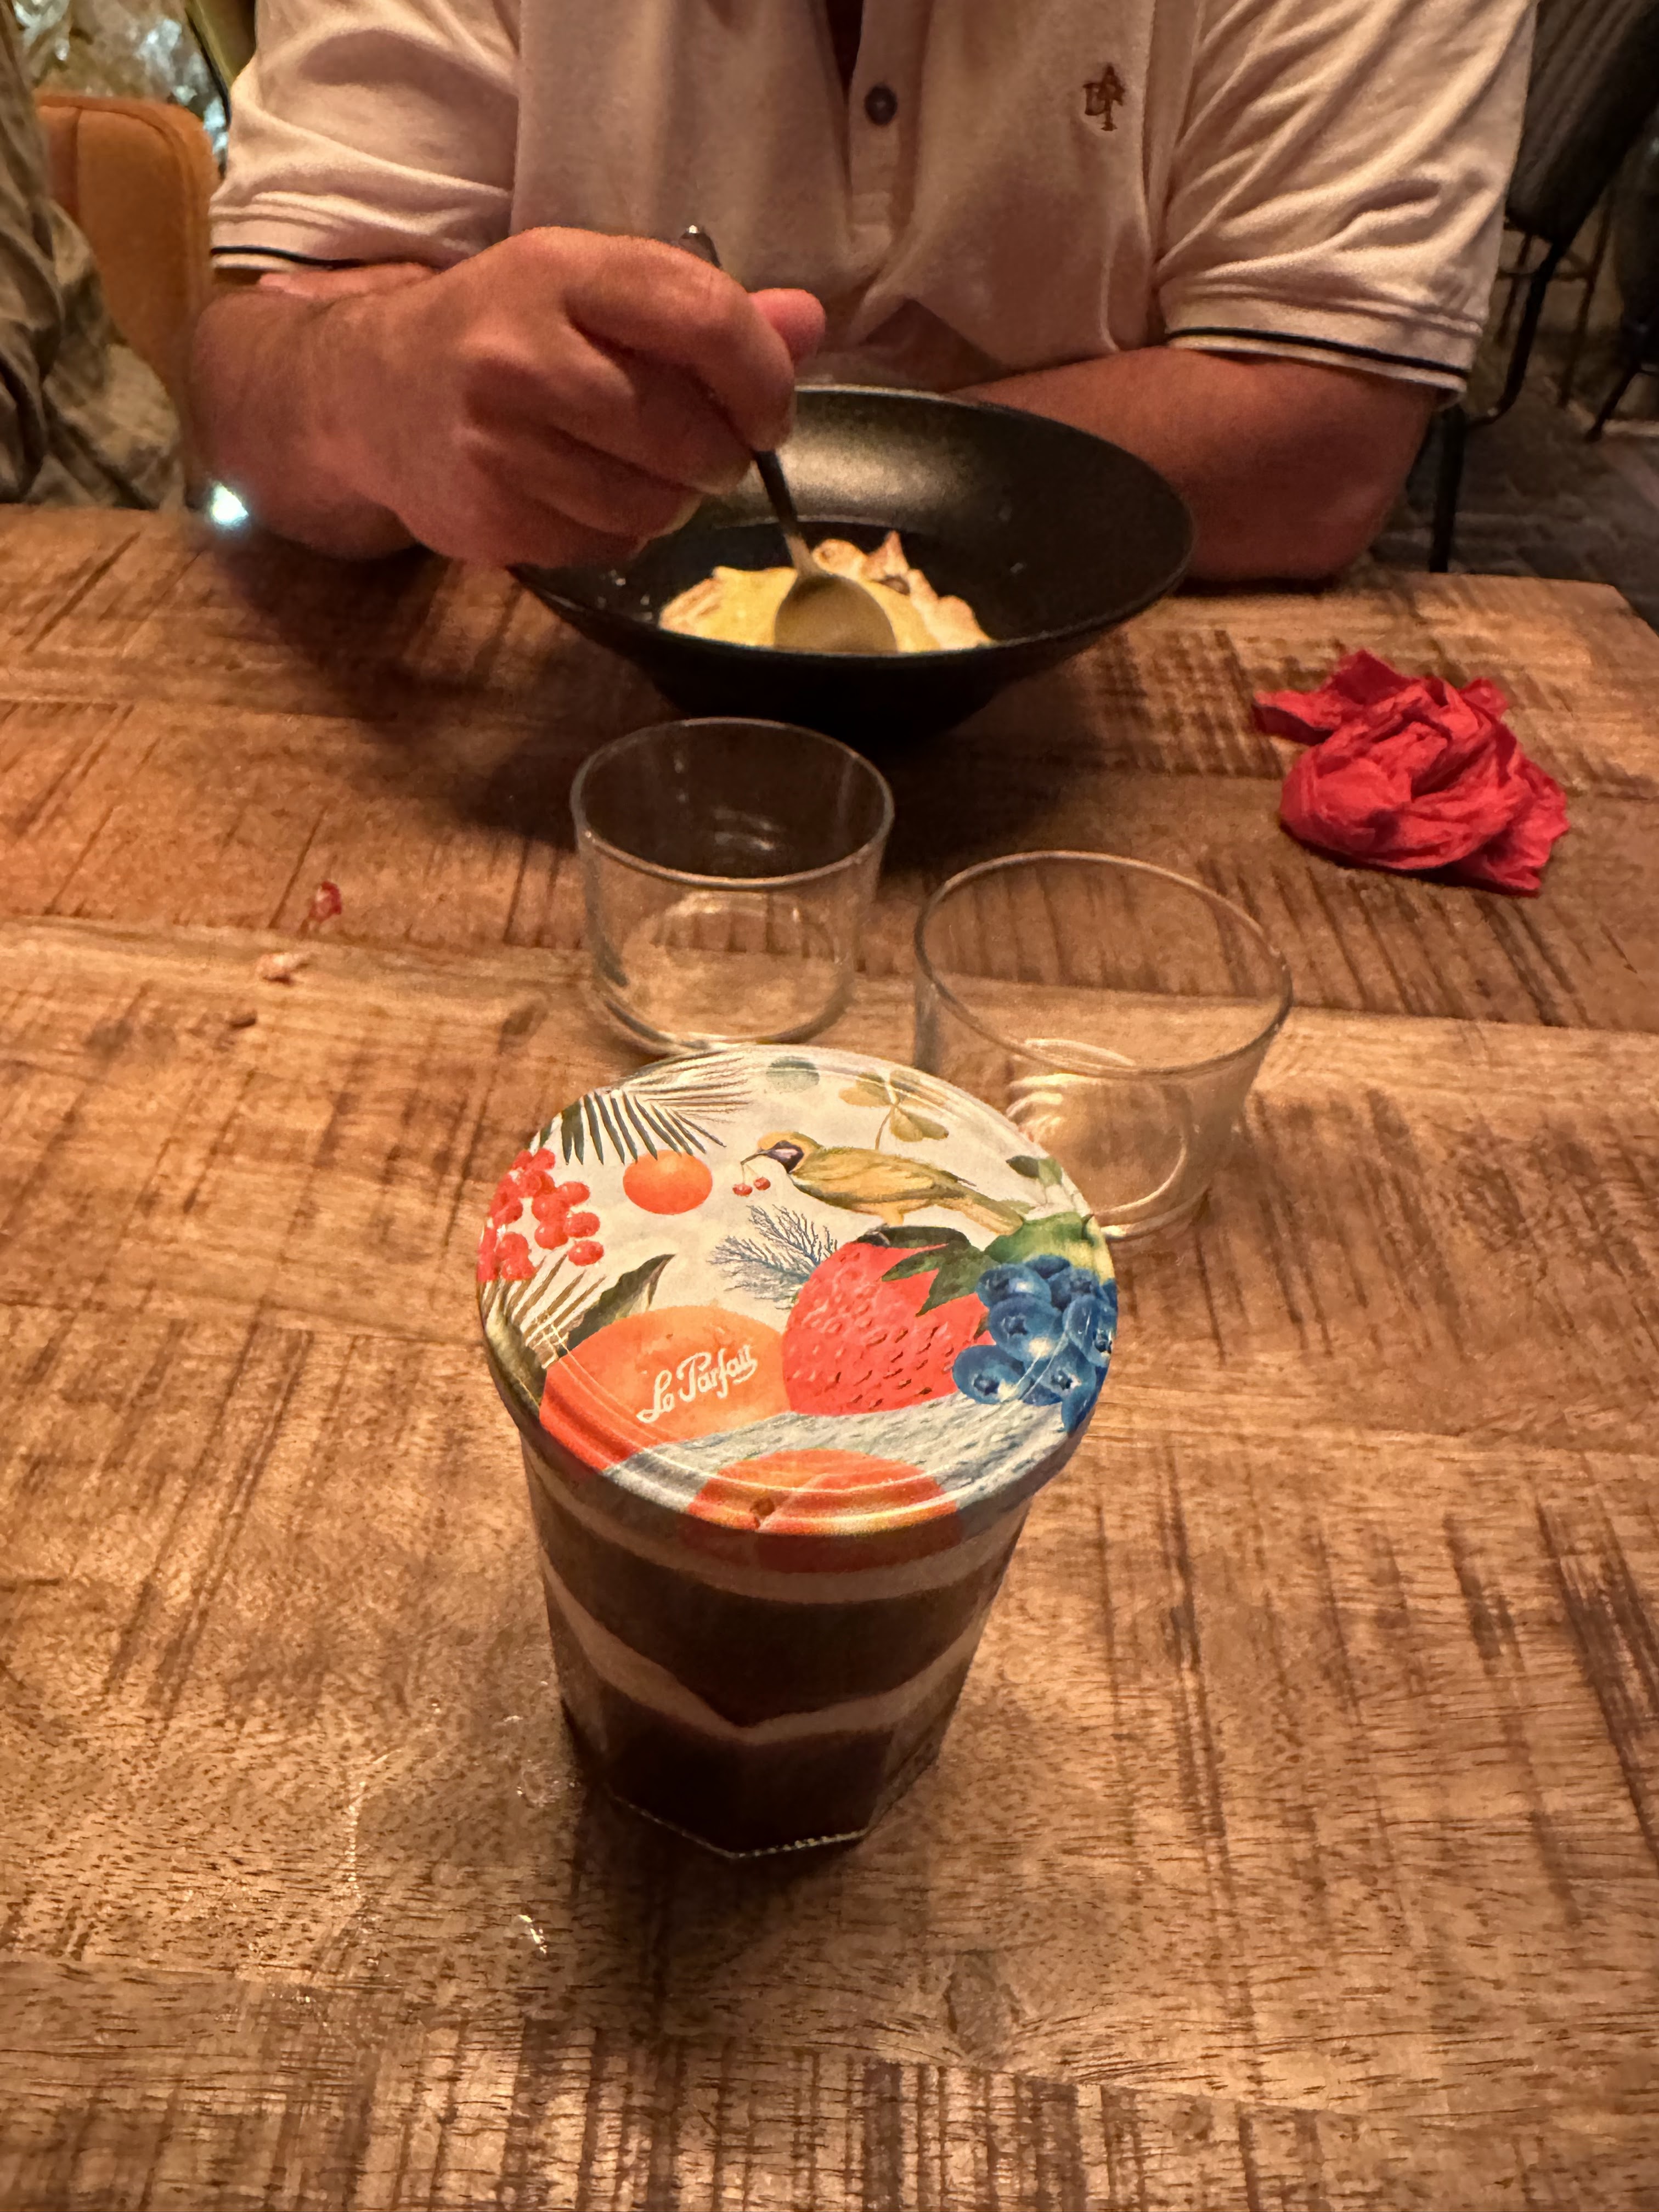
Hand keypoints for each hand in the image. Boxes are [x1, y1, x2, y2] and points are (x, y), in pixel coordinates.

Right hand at [307, 229, 824, 567]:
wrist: (374, 394)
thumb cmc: (506, 334)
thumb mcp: (596, 292)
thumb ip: (706, 311)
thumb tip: (809, 324)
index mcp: (561, 271)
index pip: (705, 319)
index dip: (763, 379)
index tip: (769, 413)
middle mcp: (520, 354)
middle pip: (687, 433)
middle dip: (720, 456)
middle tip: (706, 451)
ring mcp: (497, 443)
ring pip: (652, 506)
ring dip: (669, 501)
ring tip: (634, 469)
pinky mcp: (489, 517)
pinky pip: (604, 546)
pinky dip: (614, 533)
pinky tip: (579, 494)